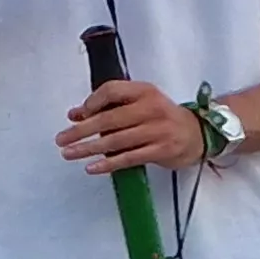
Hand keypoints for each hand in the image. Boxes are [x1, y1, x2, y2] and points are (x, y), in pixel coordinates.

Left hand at [56, 81, 203, 174]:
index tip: (76, 115)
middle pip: (109, 119)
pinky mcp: (161, 150)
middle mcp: (150, 108)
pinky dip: (108, 164)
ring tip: (69, 153)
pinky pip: (129, 158)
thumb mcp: (140, 103)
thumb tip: (75, 115)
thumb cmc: (162, 117)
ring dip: (89, 148)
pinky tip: (92, 167)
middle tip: (61, 139)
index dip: (91, 102)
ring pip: (116, 141)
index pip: (111, 91)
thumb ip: (109, 106)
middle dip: (81, 130)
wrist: (197, 133)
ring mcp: (157, 130)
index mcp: (144, 91)